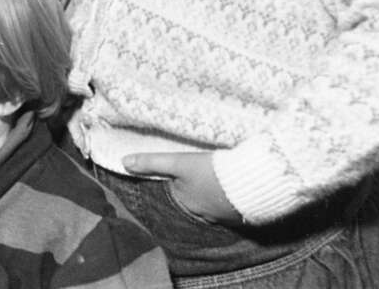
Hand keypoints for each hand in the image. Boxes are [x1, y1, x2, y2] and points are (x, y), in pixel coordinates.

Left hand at [122, 150, 240, 224]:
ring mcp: (223, 216)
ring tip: (215, 178)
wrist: (254, 181)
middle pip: (194, 200)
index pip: (175, 193)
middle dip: (195, 190)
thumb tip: (123, 162)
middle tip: (200, 173)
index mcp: (186, 204)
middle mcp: (203, 215)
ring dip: (212, 193)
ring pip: (211, 203)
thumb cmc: (214, 172)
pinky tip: (231, 185)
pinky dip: (227, 196)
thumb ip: (152, 163)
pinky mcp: (241, 213)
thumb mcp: (180, 163)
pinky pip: (229, 205)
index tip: (182, 173)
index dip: (177, 182)